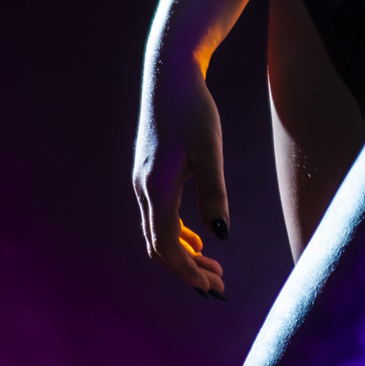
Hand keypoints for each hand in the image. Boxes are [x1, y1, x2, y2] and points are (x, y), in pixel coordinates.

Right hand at [133, 59, 231, 298]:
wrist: (169, 76)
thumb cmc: (193, 109)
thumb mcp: (209, 150)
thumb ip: (214, 193)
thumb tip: (221, 237)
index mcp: (157, 189)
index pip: (168, 246)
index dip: (188, 272)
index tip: (212, 290)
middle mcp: (144, 190)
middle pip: (160, 246)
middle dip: (188, 270)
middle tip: (219, 287)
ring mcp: (143, 182)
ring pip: (158, 232)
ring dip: (184, 254)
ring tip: (213, 269)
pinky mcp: (149, 173)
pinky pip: (159, 216)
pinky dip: (177, 234)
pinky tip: (198, 238)